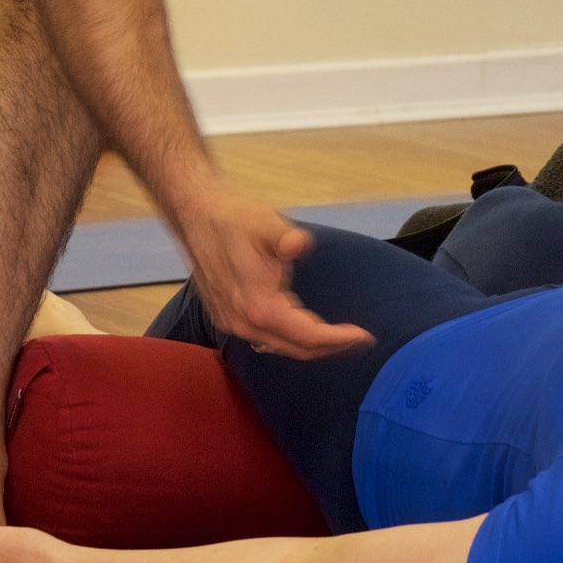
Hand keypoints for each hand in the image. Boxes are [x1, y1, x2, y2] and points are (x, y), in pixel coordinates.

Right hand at [180, 186, 373, 359]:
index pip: (306, 336)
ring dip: (311, 344)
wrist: (196, 214)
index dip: (338, 339)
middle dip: (331, 347)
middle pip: (296, 348)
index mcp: (256, 305)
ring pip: (280, 346)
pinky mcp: (227, 317)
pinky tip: (305, 326)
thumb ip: (284, 237)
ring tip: (340, 337)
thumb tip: (299, 244)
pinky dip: (291, 338)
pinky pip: (267, 338)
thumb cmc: (234, 217)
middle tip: (360, 340)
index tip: (366, 336)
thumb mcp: (264, 222)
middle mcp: (243, 322)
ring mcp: (232, 322)